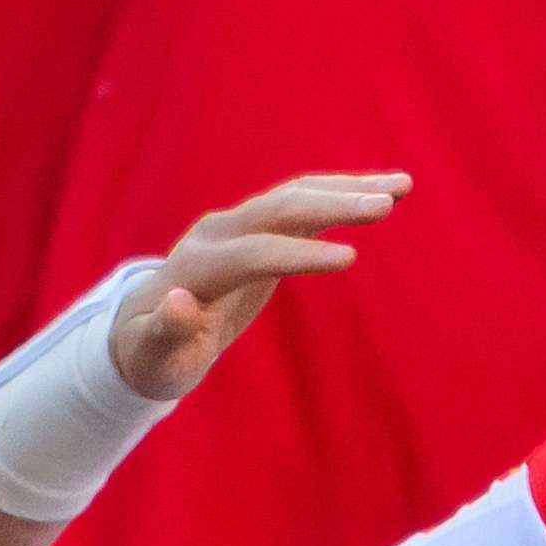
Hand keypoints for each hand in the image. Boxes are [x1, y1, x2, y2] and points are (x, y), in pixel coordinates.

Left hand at [106, 172, 405, 400]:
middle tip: (388, 204)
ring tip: (402, 187)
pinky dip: (342, 194)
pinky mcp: (258, 228)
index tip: (350, 261)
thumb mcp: (154, 357)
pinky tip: (384, 193)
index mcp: (198, 267)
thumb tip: (178, 303)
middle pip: (280, 210)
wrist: (143, 328)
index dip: (299, 256)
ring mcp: (238, 225)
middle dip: (334, 204)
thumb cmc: (152, 356)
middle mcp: (218, 233)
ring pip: (297, 196)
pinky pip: (304, 203)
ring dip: (348, 189)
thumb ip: (166, 333)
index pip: (253, 254)